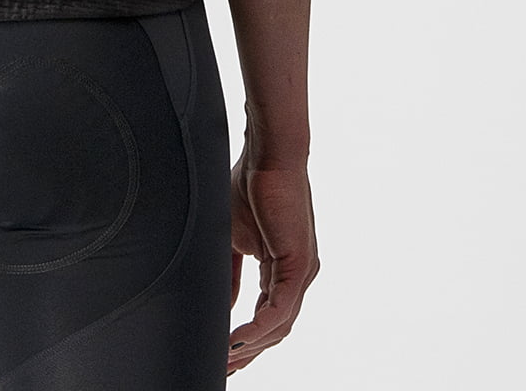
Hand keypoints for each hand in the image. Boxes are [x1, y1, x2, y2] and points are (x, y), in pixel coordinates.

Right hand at [226, 158, 319, 374]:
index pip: (267, 316)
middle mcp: (297, 277)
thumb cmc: (250, 186)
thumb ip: (231, 273)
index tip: (223, 354)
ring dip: (251, 347)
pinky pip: (279, 310)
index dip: (246, 340)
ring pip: (279, 326)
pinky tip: (236, 340)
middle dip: (248, 353)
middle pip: (275, 330)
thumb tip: (226, 304)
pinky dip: (257, 329)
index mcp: (283, 270)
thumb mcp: (233, 237)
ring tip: (225, 359)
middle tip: (224, 370)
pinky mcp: (299, 265)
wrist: (268, 155)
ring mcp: (302, 273)